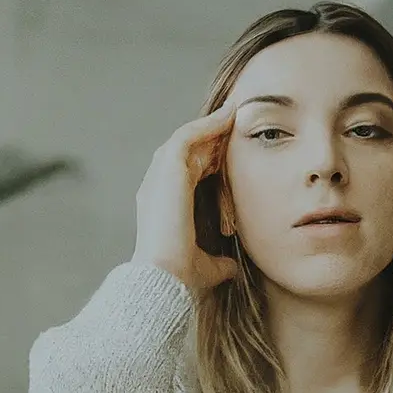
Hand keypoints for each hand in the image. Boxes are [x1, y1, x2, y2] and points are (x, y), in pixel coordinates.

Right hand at [131, 98, 240, 292]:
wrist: (166, 280)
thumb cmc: (181, 278)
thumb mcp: (207, 266)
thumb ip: (218, 262)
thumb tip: (232, 267)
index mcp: (163, 207)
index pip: (186, 174)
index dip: (208, 159)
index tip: (230, 150)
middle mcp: (156, 189)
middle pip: (184, 152)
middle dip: (210, 136)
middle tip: (235, 122)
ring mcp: (158, 178)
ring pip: (185, 140)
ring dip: (209, 126)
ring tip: (232, 113)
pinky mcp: (167, 171)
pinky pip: (187, 137)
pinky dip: (206, 125)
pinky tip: (226, 116)